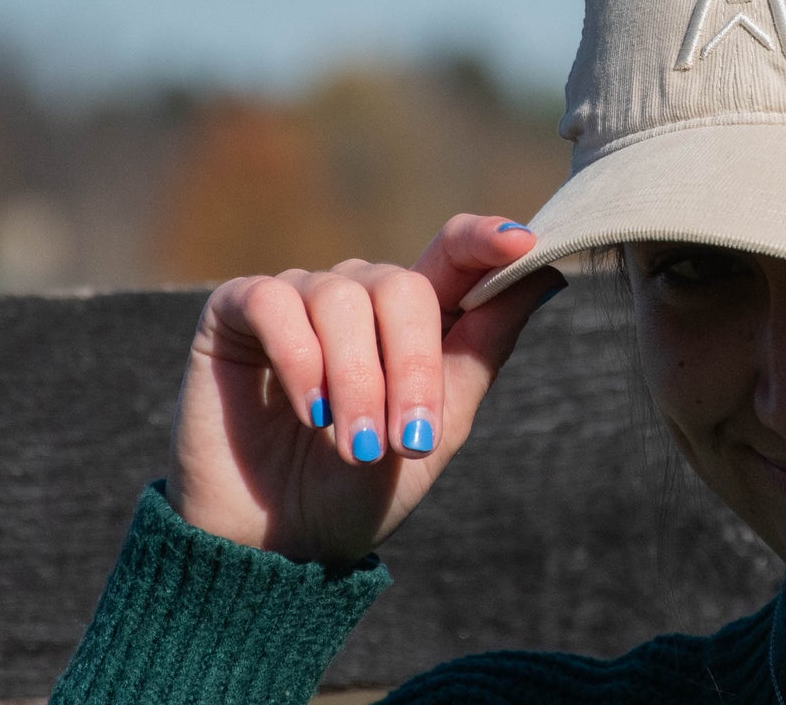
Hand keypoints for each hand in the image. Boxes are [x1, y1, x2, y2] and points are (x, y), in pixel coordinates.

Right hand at [166, 214, 563, 566]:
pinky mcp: (237, 311)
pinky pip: (276, 303)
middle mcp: (357, 294)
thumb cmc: (360, 488)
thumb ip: (481, 350)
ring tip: (354, 448)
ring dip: (357, 381)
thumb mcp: (437, 428)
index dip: (484, 241)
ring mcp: (297, 297)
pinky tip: (309, 411)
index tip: (521, 243)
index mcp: (413, 318)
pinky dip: (299, 360)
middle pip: (403, 287)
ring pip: (341, 299)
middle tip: (408, 441)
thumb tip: (548, 275)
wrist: (276, 545)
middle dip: (412, 368)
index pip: (453, 253)